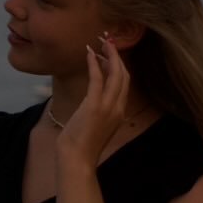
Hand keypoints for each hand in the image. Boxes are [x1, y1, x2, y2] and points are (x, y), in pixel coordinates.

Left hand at [57, 35, 130, 167]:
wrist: (78, 160)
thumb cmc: (82, 146)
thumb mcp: (96, 127)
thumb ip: (99, 112)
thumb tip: (93, 100)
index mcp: (120, 113)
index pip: (125, 84)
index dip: (120, 66)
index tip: (111, 54)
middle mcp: (118, 108)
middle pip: (124, 75)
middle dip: (117, 56)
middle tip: (108, 42)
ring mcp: (108, 107)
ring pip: (115, 74)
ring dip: (109, 55)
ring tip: (102, 42)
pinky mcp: (94, 106)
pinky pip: (97, 79)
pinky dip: (94, 64)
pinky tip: (90, 53)